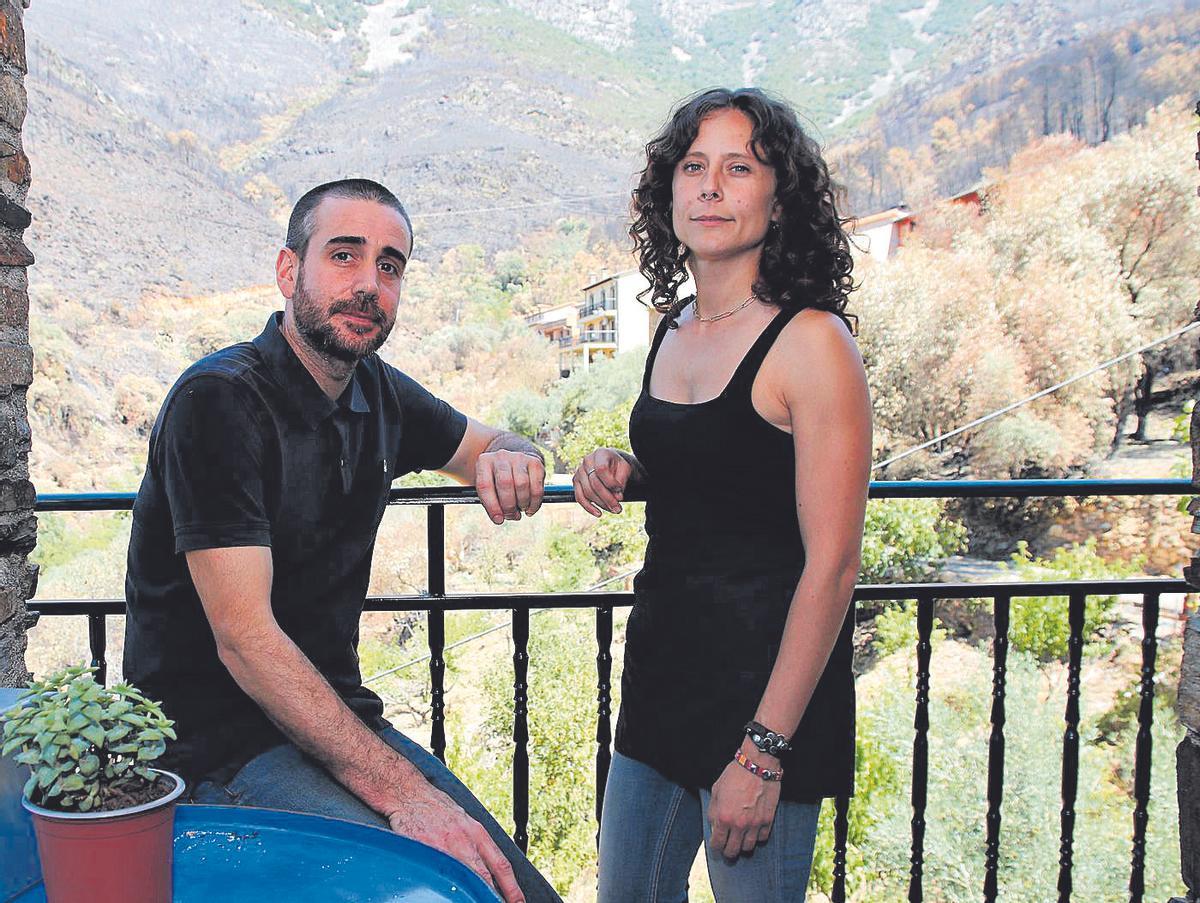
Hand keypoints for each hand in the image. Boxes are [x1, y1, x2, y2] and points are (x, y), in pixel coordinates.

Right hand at [386, 781, 523, 901]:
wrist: (410, 794)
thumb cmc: (437, 808)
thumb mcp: (464, 822)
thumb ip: (476, 843)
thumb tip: (487, 866)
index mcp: (477, 833)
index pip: (501, 865)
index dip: (511, 888)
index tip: (518, 902)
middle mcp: (465, 841)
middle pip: (484, 878)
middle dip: (493, 897)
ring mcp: (445, 848)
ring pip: (464, 880)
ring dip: (470, 895)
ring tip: (473, 902)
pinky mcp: (426, 852)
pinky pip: (438, 877)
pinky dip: (445, 888)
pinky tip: (447, 895)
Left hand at [476, 450, 544, 523]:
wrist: (514, 461)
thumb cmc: (498, 480)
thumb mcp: (489, 487)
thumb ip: (491, 502)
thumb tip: (500, 518)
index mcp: (484, 462)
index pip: (485, 485)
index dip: (492, 506)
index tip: (499, 519)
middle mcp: (501, 457)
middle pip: (505, 483)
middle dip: (509, 505)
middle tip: (512, 515)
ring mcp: (519, 458)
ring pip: (522, 484)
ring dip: (522, 504)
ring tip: (520, 509)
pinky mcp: (535, 463)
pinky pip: (537, 487)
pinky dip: (535, 503)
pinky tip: (530, 508)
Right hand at [572, 448, 631, 516]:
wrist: (611, 465)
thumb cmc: (619, 467)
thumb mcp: (625, 469)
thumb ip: (621, 481)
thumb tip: (617, 497)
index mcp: (600, 454)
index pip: (601, 469)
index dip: (611, 483)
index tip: (621, 492)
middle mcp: (587, 461)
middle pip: (594, 483)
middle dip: (608, 498)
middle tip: (618, 509)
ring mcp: (579, 472)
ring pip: (587, 492)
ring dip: (601, 504)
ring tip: (613, 510)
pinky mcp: (576, 482)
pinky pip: (579, 497)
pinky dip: (588, 507)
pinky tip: (598, 513)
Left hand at [708, 744, 781, 859]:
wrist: (757, 764)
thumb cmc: (734, 775)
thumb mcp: (716, 790)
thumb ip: (713, 811)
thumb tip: (714, 825)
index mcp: (723, 817)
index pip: (717, 843)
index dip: (715, 847)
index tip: (716, 845)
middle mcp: (739, 824)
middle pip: (733, 851)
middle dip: (728, 852)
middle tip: (727, 849)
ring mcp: (755, 823)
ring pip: (748, 848)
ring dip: (743, 846)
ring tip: (740, 840)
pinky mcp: (768, 820)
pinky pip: (762, 838)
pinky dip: (757, 837)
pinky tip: (753, 831)